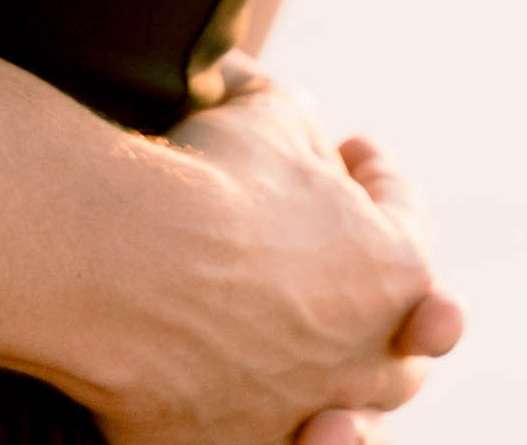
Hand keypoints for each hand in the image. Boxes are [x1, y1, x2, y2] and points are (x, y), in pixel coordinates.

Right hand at [89, 74, 460, 444]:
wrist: (121, 265)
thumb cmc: (207, 182)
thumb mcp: (267, 115)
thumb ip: (295, 120)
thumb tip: (287, 114)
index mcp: (396, 270)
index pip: (404, 216)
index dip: (376, 173)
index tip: (349, 149)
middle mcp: (367, 360)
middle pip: (402, 338)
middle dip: (382, 294)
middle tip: (344, 256)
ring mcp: (305, 414)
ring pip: (352, 415)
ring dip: (342, 377)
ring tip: (307, 340)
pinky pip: (274, 438)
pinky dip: (273, 416)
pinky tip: (242, 378)